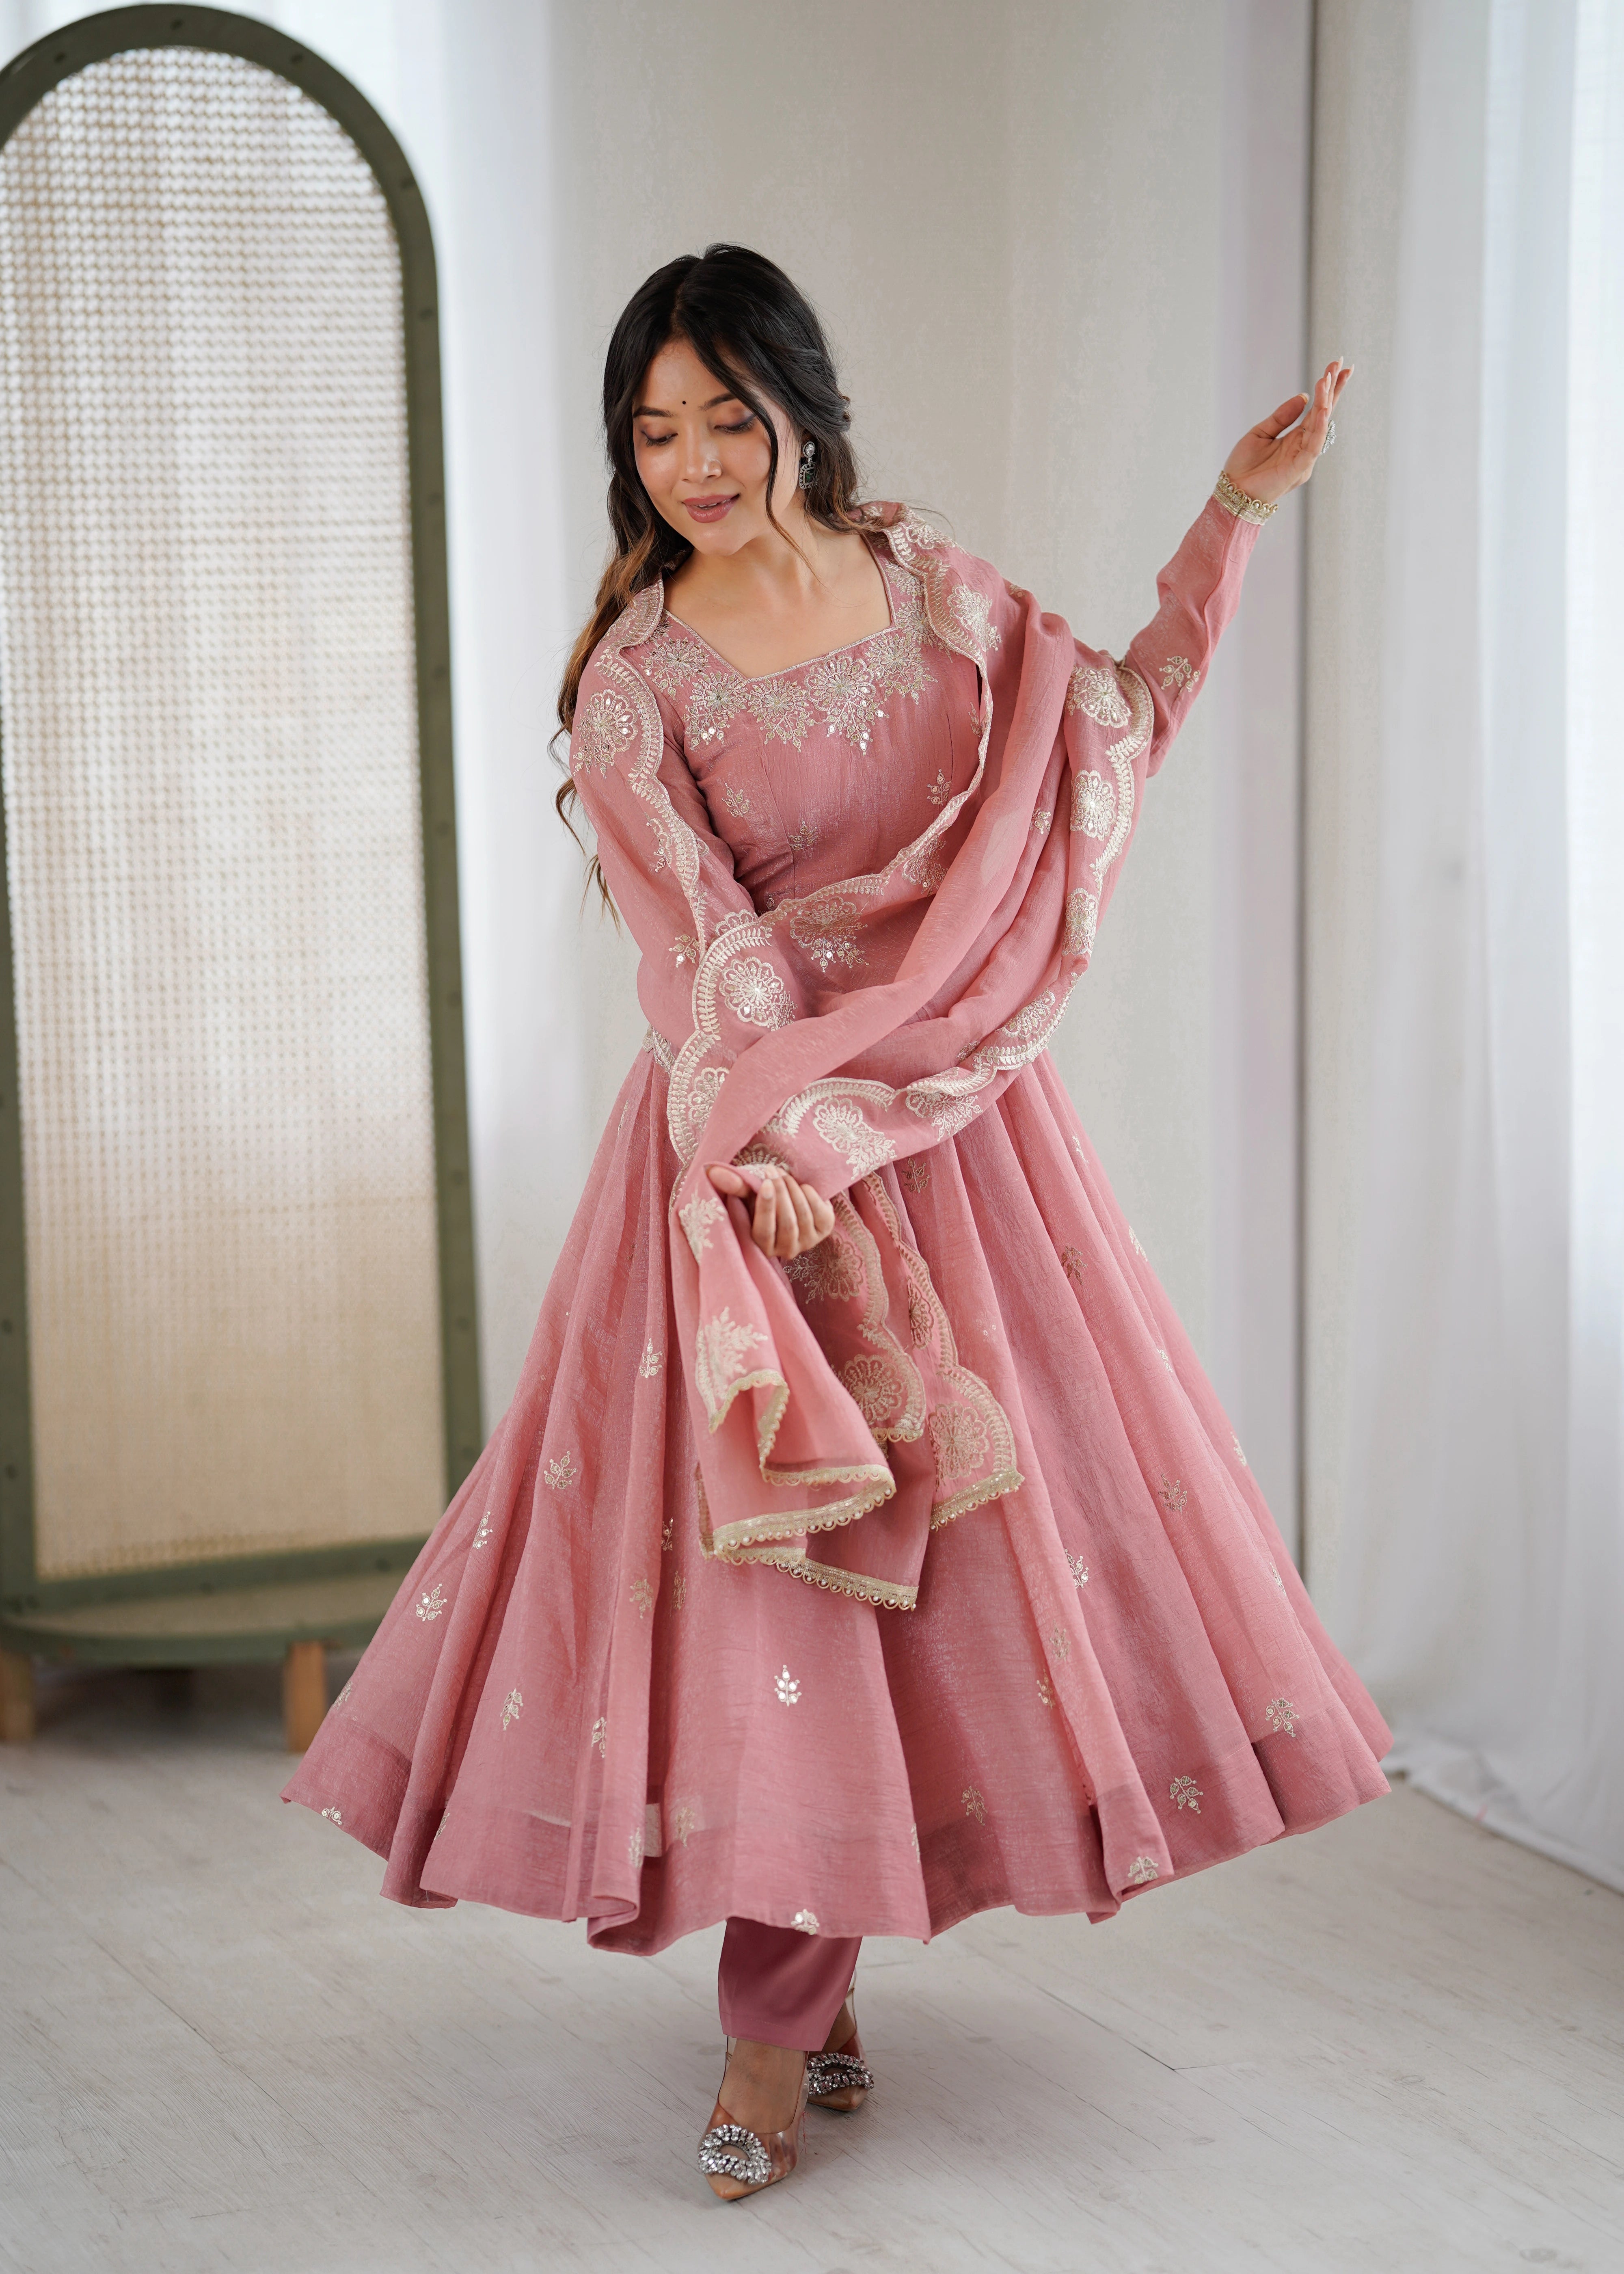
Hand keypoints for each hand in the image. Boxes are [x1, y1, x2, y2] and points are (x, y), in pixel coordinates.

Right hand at [707, 1163, 834, 1260]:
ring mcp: (807, 1242)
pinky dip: (811, 1195)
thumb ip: (733, 1184)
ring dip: (793, 1190)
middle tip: (772, 1171)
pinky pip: (821, 1213)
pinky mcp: (824, 1230)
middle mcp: (786, 1250)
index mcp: (762, 1246)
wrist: (790, 1198)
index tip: (765, 1184)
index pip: (764, 1232)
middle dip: (781, 1193)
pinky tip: (802, 1186)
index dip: (766, 1208)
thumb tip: (711, 1171)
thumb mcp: (746, 1194)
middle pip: (787, 1223)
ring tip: (784, 1175)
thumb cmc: (761, 1198)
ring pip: (803, 1216)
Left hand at [1223, 357, 1351, 505]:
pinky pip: (1313, 447)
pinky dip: (1319, 428)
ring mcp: (1303, 459)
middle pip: (1324, 414)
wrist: (1232, 492)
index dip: (1327, 390)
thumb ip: (1282, 416)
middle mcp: (1304, 447)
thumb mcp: (1261, 432)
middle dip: (1333, 389)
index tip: (1336, 367)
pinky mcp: (1298, 470)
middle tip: (1342, 364)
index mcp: (1296, 438)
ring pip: (1320, 427)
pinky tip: (1321, 410)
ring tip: (1328, 379)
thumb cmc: (1244, 466)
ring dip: (1325, 402)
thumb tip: (1304, 396)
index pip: (1317, 409)